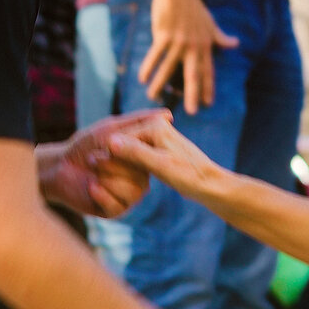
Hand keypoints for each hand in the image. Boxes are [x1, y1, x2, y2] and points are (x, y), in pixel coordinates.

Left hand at [42, 110, 165, 216]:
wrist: (59, 167)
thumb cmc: (85, 146)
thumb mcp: (111, 129)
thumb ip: (138, 122)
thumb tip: (168, 115)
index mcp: (143, 162)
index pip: (152, 159)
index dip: (132, 151)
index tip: (109, 145)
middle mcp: (140, 181)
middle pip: (141, 176)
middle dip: (113, 164)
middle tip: (93, 158)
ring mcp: (128, 198)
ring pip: (130, 191)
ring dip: (105, 177)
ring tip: (91, 172)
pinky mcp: (114, 211)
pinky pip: (116, 204)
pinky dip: (100, 192)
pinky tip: (90, 186)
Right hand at [106, 115, 221, 201]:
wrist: (209, 183)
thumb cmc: (188, 175)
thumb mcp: (159, 165)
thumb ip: (135, 152)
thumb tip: (110, 141)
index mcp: (154, 124)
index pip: (120, 137)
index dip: (109, 154)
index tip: (99, 169)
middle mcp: (155, 126)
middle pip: (124, 142)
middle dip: (115, 158)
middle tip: (103, 174)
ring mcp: (157, 137)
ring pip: (130, 150)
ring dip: (122, 163)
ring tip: (111, 177)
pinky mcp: (159, 149)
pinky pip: (138, 155)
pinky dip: (131, 165)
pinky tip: (126, 177)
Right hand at [140, 0, 236, 113]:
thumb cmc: (194, 7)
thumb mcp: (211, 23)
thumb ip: (221, 37)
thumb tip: (235, 43)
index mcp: (205, 45)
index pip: (208, 71)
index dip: (208, 87)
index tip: (208, 103)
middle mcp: (193, 46)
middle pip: (193, 74)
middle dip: (193, 94)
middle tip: (192, 111)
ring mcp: (178, 41)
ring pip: (168, 68)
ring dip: (160, 85)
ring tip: (153, 97)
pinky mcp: (163, 35)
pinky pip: (154, 55)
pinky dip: (148, 68)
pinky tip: (142, 79)